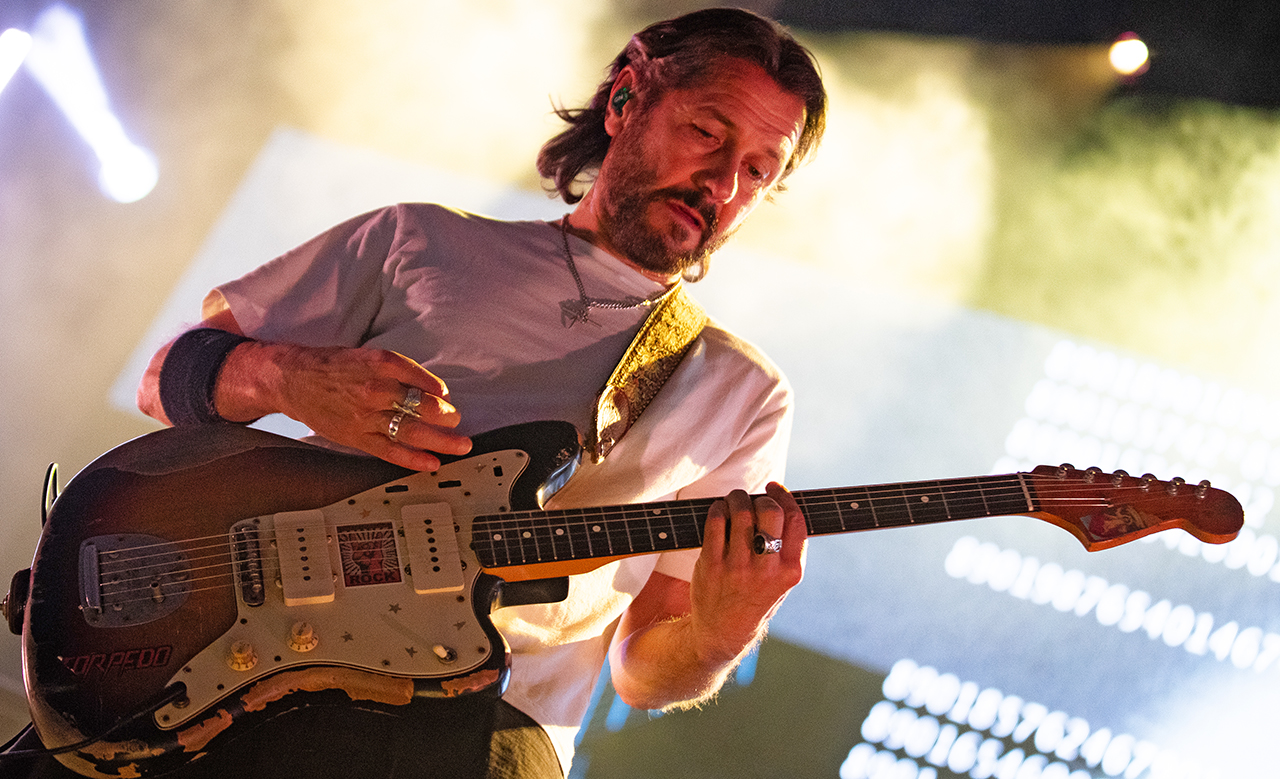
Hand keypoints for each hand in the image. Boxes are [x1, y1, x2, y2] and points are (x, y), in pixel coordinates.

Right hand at [221, 341, 471, 471]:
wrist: (292, 379)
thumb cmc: (332, 367)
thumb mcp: (368, 356)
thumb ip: (398, 371)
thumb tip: (430, 388)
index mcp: (382, 365)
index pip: (423, 381)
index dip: (440, 392)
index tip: (448, 398)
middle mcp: (377, 390)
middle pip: (424, 408)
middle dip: (447, 417)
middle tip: (457, 420)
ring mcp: (367, 416)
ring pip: (413, 431)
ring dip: (442, 441)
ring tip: (461, 445)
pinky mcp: (357, 437)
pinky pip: (391, 451)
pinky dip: (414, 459)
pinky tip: (432, 463)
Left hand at [688, 482, 806, 664]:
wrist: (722, 632)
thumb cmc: (756, 598)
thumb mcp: (783, 581)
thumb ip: (787, 548)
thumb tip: (781, 501)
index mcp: (791, 571)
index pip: (795, 520)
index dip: (785, 497)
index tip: (775, 488)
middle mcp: (767, 570)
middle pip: (770, 511)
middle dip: (761, 497)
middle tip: (752, 499)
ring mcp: (738, 567)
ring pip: (742, 512)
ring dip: (737, 498)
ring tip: (734, 501)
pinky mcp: (712, 565)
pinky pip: (716, 522)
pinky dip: (718, 509)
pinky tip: (720, 511)